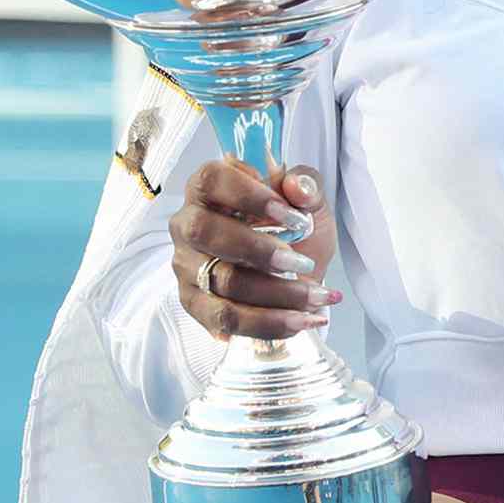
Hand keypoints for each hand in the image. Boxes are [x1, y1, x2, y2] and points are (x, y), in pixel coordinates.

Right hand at [170, 158, 339, 341]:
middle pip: (205, 233)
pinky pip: (226, 319)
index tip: (293, 216)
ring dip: (276, 293)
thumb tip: (296, 188)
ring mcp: (187, 266)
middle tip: (302, 262)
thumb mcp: (308, 201)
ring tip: (316, 297)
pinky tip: (302, 320)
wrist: (299, 270)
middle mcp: (188, 225)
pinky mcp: (195, 303)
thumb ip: (306, 185)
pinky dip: (269, 322)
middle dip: (260, 251)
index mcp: (209, 188)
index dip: (249, 196)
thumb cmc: (295, 227)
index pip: (211, 180)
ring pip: (223, 281)